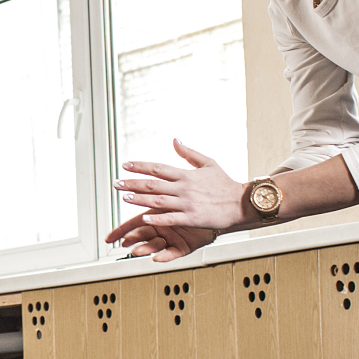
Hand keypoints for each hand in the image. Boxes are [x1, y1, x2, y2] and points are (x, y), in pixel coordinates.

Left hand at [105, 139, 243, 261]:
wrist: (242, 202)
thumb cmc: (225, 184)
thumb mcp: (208, 163)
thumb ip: (189, 153)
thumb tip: (175, 140)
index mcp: (186, 174)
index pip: (158, 168)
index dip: (140, 166)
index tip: (125, 165)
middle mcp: (184, 188)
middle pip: (153, 184)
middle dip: (133, 183)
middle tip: (116, 183)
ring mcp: (187, 203)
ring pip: (158, 200)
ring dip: (139, 199)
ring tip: (124, 197)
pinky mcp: (192, 218)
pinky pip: (171, 218)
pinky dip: (158, 217)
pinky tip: (144, 218)